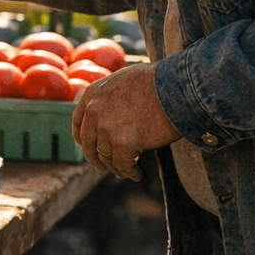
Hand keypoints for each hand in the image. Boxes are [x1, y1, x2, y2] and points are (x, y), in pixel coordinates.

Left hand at [70, 62, 181, 180]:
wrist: (175, 87)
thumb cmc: (156, 81)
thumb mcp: (122, 79)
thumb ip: (111, 94)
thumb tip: (112, 106)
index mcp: (92, 95)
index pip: (78, 121)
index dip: (81, 136)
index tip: (84, 145)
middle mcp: (94, 112)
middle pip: (89, 143)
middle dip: (95, 158)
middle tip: (102, 167)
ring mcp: (107, 129)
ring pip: (106, 157)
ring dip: (115, 167)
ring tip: (124, 172)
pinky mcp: (124, 144)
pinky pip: (123, 165)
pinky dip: (130, 172)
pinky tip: (136, 174)